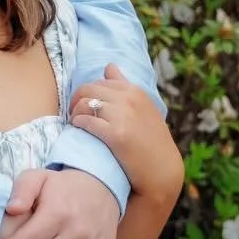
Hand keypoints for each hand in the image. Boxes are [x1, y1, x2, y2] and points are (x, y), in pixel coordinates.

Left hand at [71, 65, 183, 202]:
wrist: (162, 173)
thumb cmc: (151, 141)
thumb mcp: (143, 108)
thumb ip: (124, 86)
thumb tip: (109, 66)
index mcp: (135, 91)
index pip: (99, 82)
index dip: (88, 94)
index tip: (85, 105)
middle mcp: (129, 99)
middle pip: (87, 89)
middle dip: (76, 101)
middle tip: (75, 114)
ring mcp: (123, 116)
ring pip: (84, 104)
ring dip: (75, 113)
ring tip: (76, 123)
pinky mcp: (116, 134)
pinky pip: (85, 121)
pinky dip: (77, 124)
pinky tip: (79, 130)